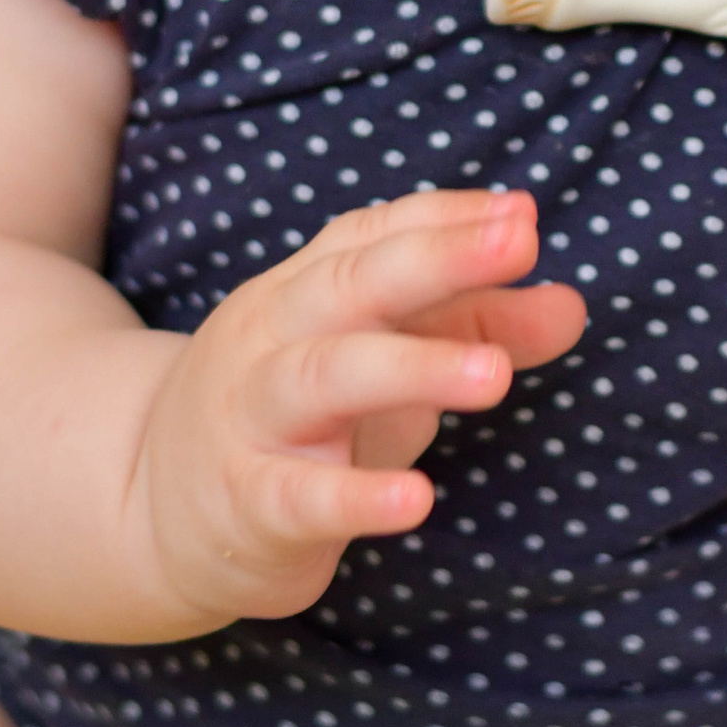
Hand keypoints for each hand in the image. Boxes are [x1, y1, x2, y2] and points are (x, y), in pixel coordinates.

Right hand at [135, 187, 584, 624]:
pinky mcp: (248, 504)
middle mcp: (273, 338)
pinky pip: (299, 495)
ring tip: (496, 375)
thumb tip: (572, 305)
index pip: (372, 235)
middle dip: (437, 258)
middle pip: (350, 282)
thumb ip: (476, 329)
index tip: (523, 215)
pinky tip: (417, 501)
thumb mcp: (388, 366)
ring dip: (413, 368)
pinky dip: (356, 497)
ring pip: (324, 376)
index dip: (446, 220)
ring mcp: (253, 419)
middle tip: (519, 244)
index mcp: (304, 291)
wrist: (153, 511)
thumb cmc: (301, 423)